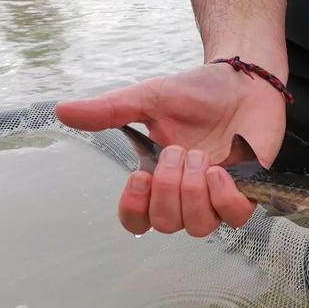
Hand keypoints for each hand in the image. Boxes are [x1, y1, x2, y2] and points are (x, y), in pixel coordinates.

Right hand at [55, 63, 285, 235]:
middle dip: (168, 188)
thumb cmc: (197, 93)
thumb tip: (62, 111)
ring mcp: (217, 197)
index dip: (134, 210)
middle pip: (166, 225)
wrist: (242, 80)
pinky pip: (234, 217)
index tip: (140, 176)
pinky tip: (219, 169)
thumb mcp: (149, 99)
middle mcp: (186, 195)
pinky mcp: (246, 192)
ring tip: (199, 156)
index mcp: (158, 179)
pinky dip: (223, 197)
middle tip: (178, 150)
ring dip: (194, 191)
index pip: (137, 221)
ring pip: (198, 227)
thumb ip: (109, 111)